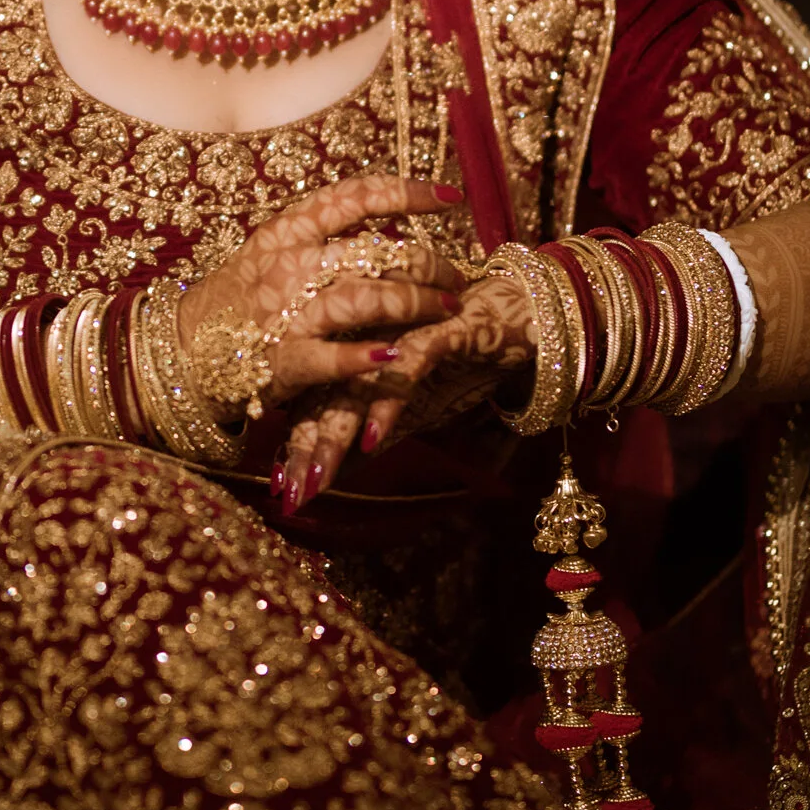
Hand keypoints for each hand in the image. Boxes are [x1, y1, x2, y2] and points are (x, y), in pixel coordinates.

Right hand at [175, 171, 465, 423]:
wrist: (180, 351)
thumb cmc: (238, 299)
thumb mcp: (271, 250)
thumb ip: (321, 236)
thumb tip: (385, 220)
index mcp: (289, 230)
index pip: (356, 196)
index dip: (407, 193)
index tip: (449, 197)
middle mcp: (290, 264)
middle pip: (377, 252)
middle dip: (428, 264)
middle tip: (455, 278)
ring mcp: (285, 312)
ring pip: (366, 298)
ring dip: (414, 304)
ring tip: (445, 310)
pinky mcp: (281, 360)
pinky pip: (331, 357)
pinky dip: (366, 358)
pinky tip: (396, 359)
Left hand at [277, 266, 534, 512]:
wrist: (526, 316)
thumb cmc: (466, 358)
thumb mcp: (421, 402)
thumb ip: (383, 426)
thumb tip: (346, 468)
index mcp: (360, 347)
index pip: (315, 398)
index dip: (296, 442)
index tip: (283, 489)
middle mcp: (372, 333)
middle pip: (324, 392)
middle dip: (306, 446)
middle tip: (294, 493)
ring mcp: (402, 327)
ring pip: (356, 383)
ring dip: (336, 434)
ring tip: (320, 478)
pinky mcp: (440, 326)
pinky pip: (406, 366)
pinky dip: (388, 403)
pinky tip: (372, 439)